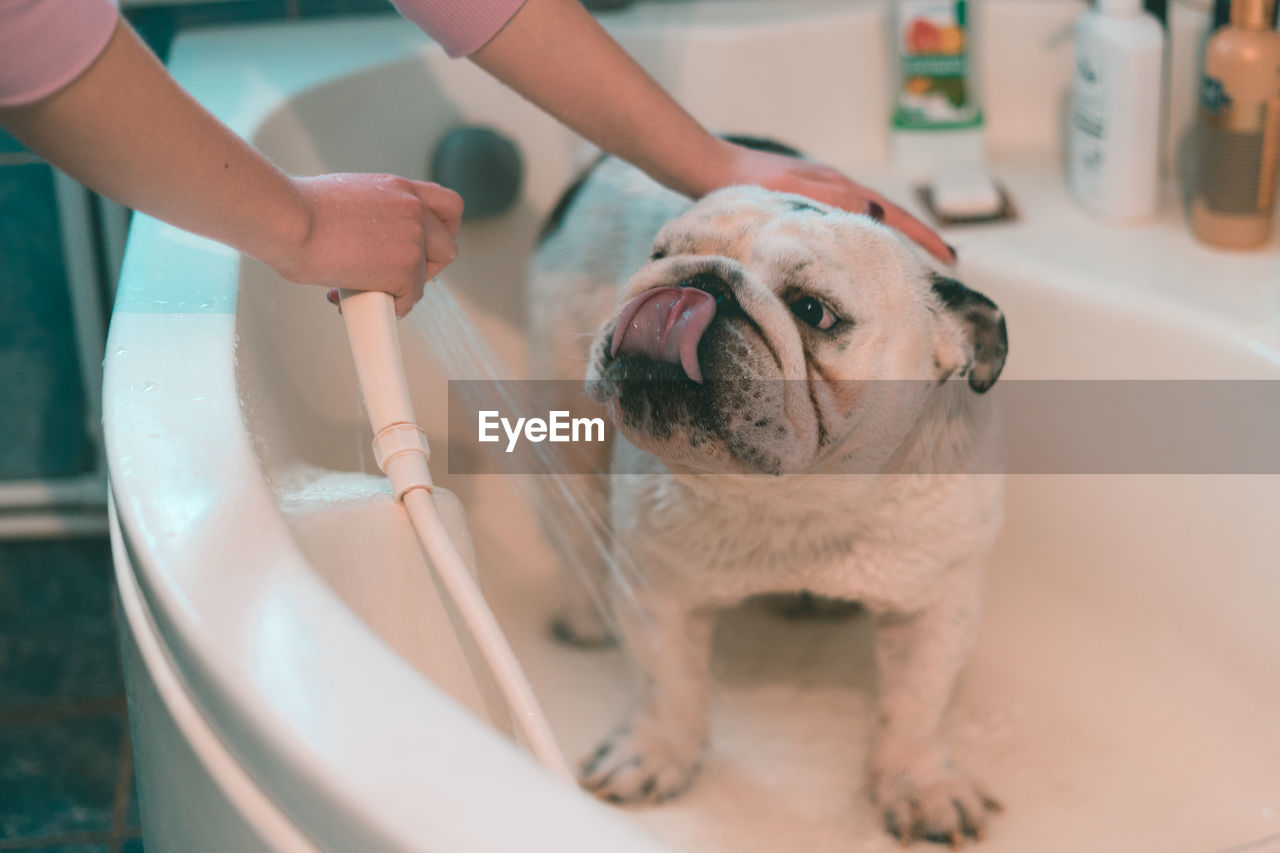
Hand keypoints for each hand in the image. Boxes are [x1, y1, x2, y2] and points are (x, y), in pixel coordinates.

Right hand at [263, 173, 463, 317]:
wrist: (287, 220)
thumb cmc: (296, 213)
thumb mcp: (345, 201)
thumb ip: (369, 219)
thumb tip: (362, 247)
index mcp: (397, 187)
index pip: (446, 205)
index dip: (441, 231)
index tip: (423, 247)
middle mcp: (412, 207)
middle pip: (448, 244)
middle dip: (428, 266)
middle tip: (397, 276)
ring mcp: (413, 237)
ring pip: (429, 275)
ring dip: (407, 287)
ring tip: (374, 291)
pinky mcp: (406, 267)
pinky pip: (411, 297)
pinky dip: (392, 306)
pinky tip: (364, 301)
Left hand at [710, 140, 955, 265]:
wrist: (709, 169)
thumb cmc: (747, 184)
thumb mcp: (792, 192)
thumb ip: (832, 200)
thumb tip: (878, 212)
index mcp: (840, 188)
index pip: (894, 215)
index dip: (924, 237)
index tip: (951, 258)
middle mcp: (837, 189)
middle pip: (889, 217)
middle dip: (918, 240)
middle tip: (945, 264)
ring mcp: (822, 195)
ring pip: (869, 221)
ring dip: (893, 241)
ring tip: (911, 264)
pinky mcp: (805, 202)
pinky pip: (847, 224)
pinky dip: (864, 239)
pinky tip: (860, 252)